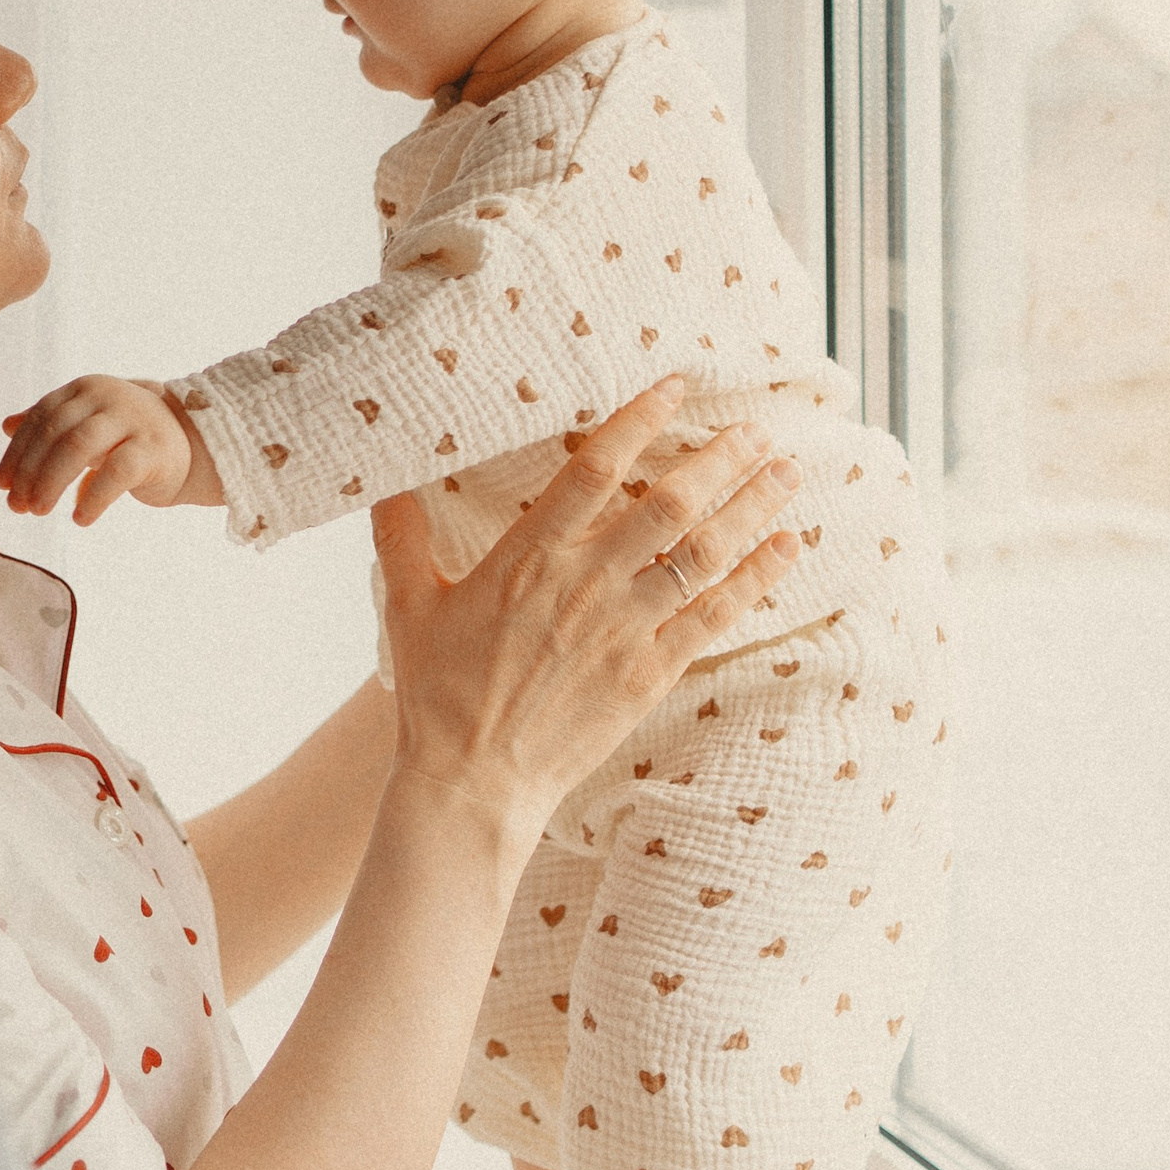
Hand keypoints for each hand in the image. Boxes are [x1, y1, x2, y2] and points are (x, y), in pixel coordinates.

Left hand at [0, 375, 217, 524]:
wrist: (193, 443)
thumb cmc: (131, 435)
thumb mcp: (88, 423)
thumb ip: (49, 423)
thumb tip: (5, 425)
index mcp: (85, 389)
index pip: (41, 417)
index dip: (17, 452)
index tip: (1, 484)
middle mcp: (106, 396)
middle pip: (55, 432)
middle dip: (30, 472)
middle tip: (17, 506)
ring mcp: (132, 419)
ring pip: (79, 447)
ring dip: (52, 482)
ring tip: (39, 511)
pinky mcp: (154, 448)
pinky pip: (116, 473)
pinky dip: (93, 498)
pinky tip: (80, 518)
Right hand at [375, 380, 800, 852]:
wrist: (472, 784)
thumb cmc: (436, 694)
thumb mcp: (408, 604)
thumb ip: (402, 533)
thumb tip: (380, 476)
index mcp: (528, 556)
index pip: (595, 468)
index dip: (639, 419)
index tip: (675, 386)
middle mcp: (586, 584)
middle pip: (671, 503)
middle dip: (722, 459)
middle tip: (759, 429)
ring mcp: (625, 631)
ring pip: (704, 553)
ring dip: (754, 508)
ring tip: (789, 472)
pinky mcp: (650, 674)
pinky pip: (716, 615)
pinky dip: (758, 577)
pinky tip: (790, 548)